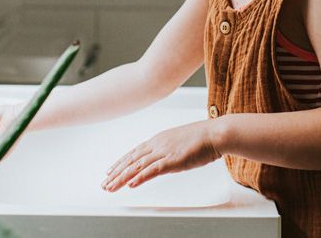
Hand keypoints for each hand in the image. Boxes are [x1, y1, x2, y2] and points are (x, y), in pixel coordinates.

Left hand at [101, 120, 221, 191]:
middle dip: (116, 172)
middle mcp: (158, 144)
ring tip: (111, 187)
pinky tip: (130, 184)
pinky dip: (140, 177)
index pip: (134, 152)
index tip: (111, 170)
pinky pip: (152, 170)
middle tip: (104, 183)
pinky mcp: (173, 160)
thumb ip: (169, 150)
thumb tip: (164, 159)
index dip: (121, 162)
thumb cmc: (203, 138)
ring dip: (122, 178)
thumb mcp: (180, 142)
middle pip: (131, 160)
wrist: (215, 133)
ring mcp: (164, 152)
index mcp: (159, 139)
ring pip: (137, 166)